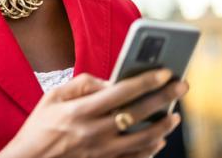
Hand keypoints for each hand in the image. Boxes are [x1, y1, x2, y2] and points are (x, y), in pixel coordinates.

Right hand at [0, 69, 187, 157]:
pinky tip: (159, 139)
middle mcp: (94, 132)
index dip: (145, 81)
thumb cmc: (39, 127)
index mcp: (80, 111)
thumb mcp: (52, 97)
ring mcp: (101, 152)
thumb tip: (109, 81)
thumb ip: (81, 84)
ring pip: (143, 140)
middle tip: (182, 86)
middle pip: (138, 113)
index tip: (164, 71)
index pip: (121, 92)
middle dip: (163, 97)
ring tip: (175, 115)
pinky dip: (151, 149)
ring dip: (163, 126)